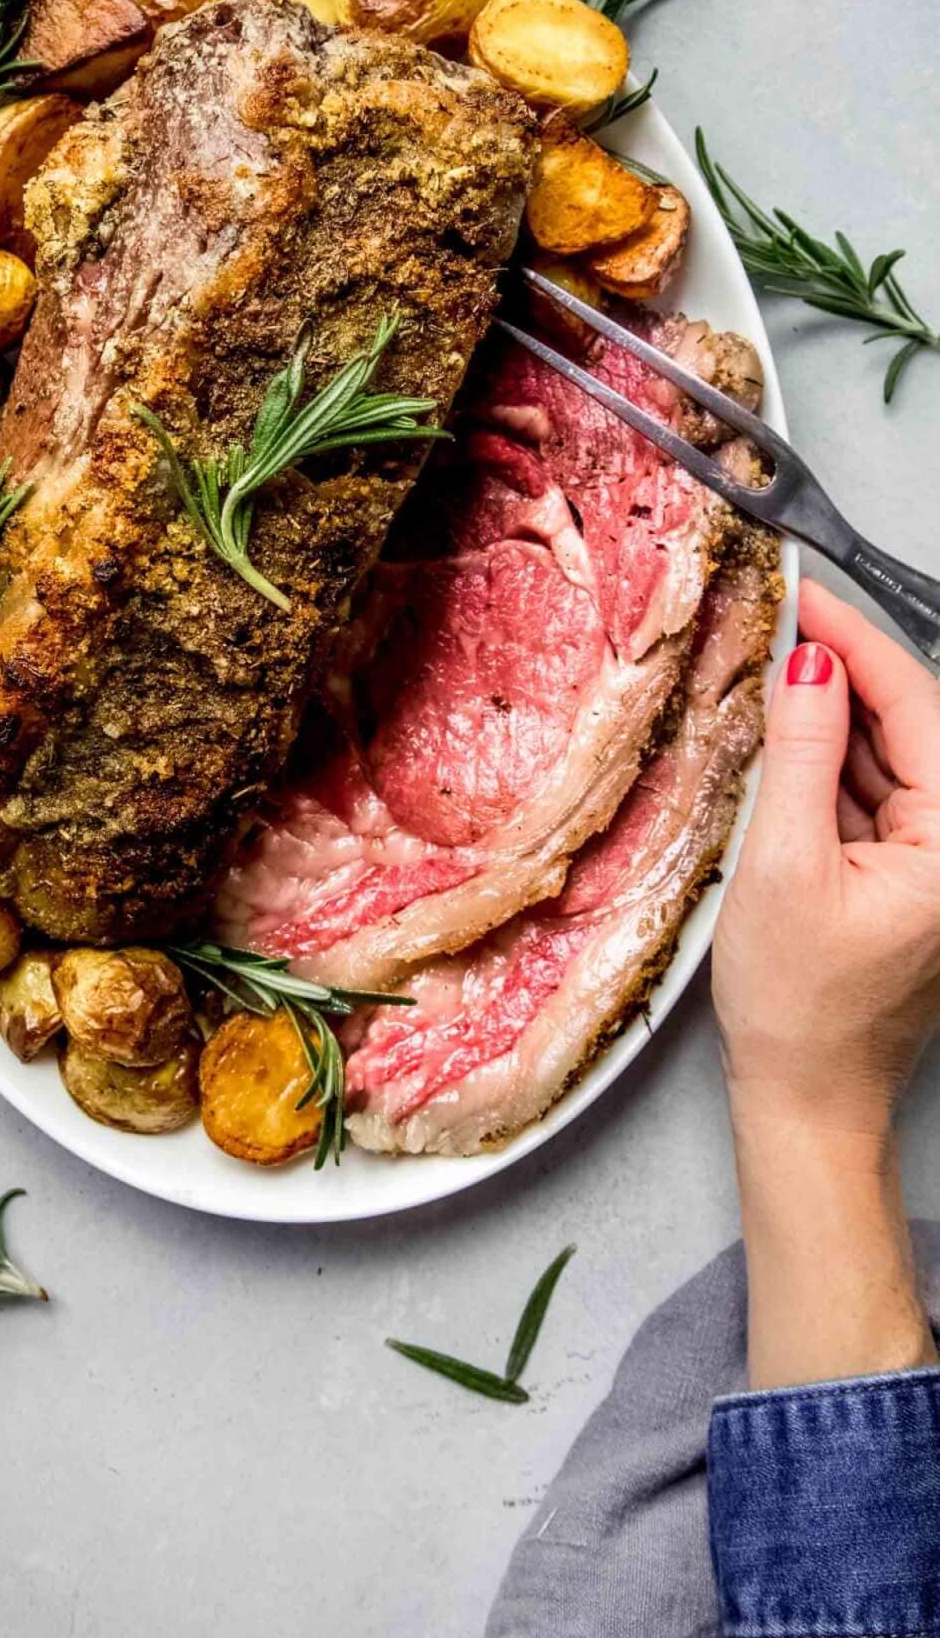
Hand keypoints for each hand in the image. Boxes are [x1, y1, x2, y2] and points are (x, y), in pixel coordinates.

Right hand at [714, 578, 939, 1386]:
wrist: (806, 1101)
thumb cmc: (798, 1006)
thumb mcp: (784, 866)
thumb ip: (802, 756)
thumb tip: (809, 667)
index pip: (919, 709)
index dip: (857, 643)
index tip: (807, 594)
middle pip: (911, 728)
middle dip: (846, 672)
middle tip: (780, 619)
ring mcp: (939, 863)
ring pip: (893, 758)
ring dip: (836, 717)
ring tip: (772, 670)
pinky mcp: (911, 877)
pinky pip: (878, 797)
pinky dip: (834, 765)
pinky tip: (789, 738)